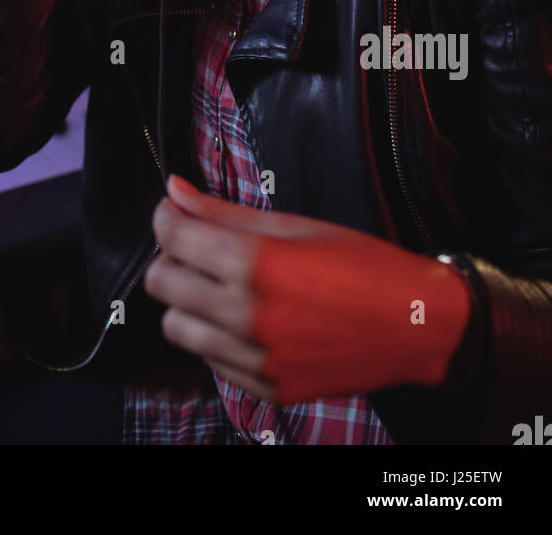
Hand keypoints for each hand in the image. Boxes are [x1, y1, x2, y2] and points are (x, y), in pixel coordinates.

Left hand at [143, 176, 471, 405]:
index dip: (166, 217)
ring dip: (187, 301)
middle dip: (171, 257)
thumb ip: (223, 211)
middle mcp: (250, 315)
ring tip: (218, 285)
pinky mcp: (269, 389)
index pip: (172, 237)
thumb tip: (175, 189)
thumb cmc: (361, 265)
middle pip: (162, 284)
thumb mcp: (293, 225)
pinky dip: (216, 337)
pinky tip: (244, 318)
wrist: (416, 324)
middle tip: (195, 246)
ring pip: (177, 328)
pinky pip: (212, 362)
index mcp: (256, 264)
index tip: (175, 213)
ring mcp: (258, 359)